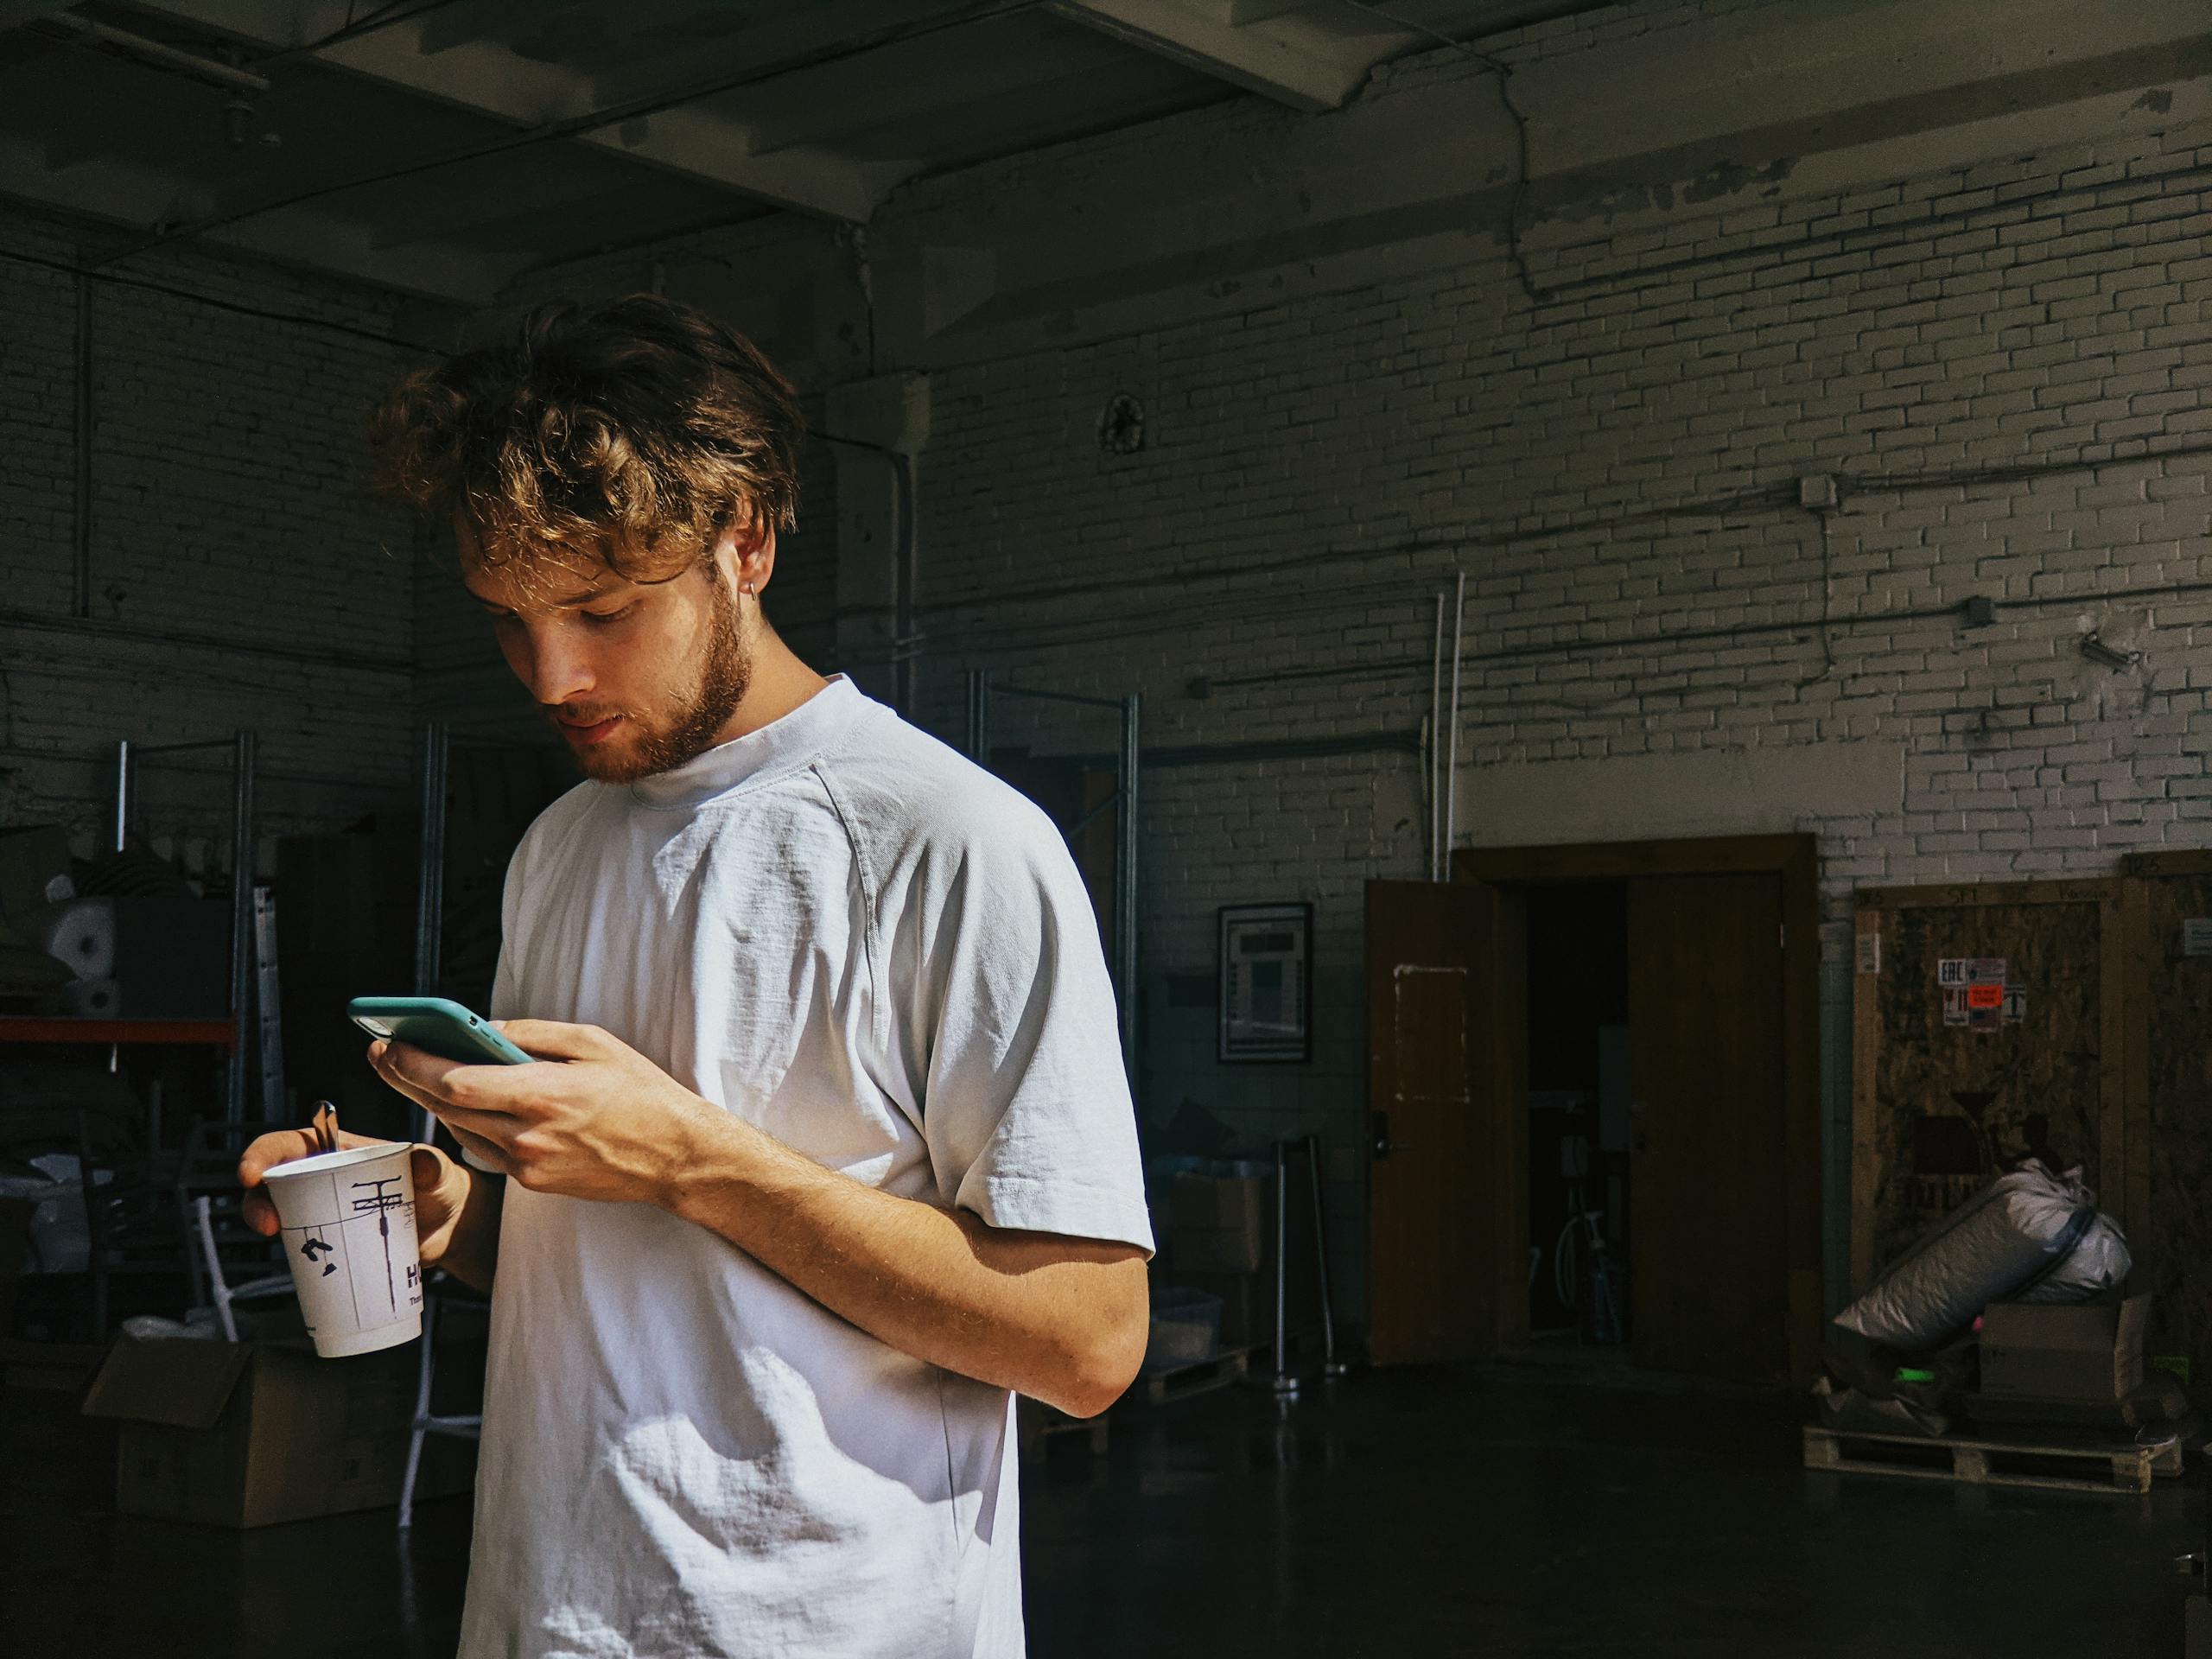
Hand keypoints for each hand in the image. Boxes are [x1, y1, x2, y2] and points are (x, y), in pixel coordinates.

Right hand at [238, 1126, 474, 1267]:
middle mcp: (326, 1179)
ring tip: (278, 1238)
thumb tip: (424, 1165)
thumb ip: (432, 1166)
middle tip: (268, 1222)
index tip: (252, 1172)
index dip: (265, 1153)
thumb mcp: (438, 1171)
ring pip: (280, 1214)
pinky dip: (292, 1255)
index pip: (293, 1144)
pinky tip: (300, 1265)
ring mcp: (326, 1212)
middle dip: (257, 1199)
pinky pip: (302, 1246)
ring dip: (266, 1224)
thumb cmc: (440, 1186)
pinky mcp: (334, 1242)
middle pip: (274, 1182)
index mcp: (342, 1152)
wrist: (451, 1227)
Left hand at [367, 1019, 728, 1206]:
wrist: (673, 1154)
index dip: (413, 1063)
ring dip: (437, 1101)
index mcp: (542, 1093)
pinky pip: (487, 1148)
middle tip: (382, 1053)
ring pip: (462, 1129)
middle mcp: (527, 1135)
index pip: (455, 1081)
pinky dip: (474, 1123)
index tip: (387, 1044)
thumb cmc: (640, 1092)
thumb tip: (482, 1029)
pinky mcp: (533, 1182)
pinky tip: (472, 1103)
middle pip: (445, 1107)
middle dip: (408, 1077)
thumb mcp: (593, 1043)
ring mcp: (527, 1164)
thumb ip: (532, 1035)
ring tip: (417, 1071)